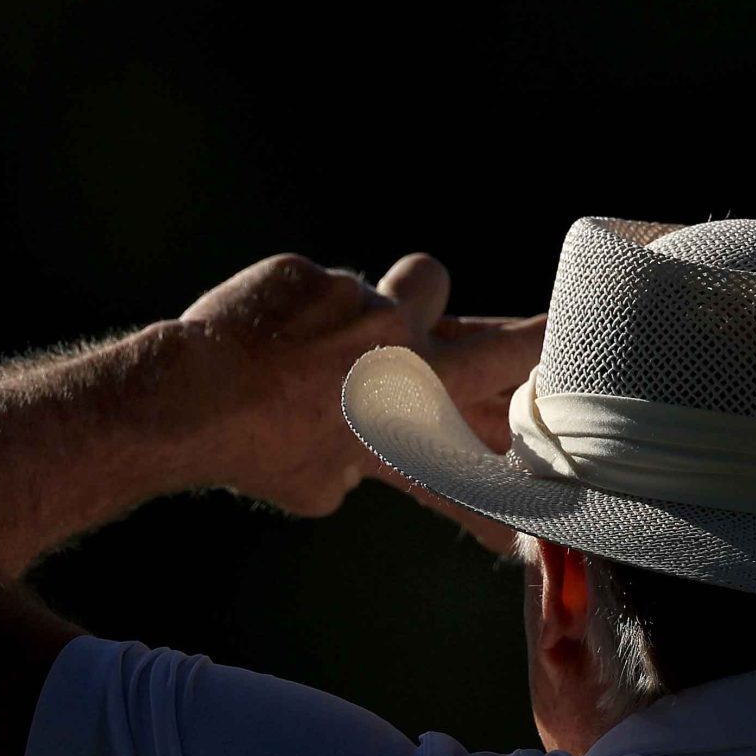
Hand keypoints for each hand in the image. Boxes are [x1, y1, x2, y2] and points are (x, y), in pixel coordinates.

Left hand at [172, 250, 542, 549]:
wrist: (194, 400)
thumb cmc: (264, 453)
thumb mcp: (330, 484)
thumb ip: (366, 460)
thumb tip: (361, 465)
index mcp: (416, 384)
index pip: (501, 355)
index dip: (538, 337)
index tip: (561, 324)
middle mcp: (393, 329)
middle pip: (434, 282)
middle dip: (420, 297)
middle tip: (405, 317)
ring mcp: (345, 292)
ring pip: (362, 288)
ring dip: (347, 312)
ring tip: (301, 350)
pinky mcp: (299, 271)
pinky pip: (305, 289)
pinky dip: (288, 317)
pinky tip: (255, 348)